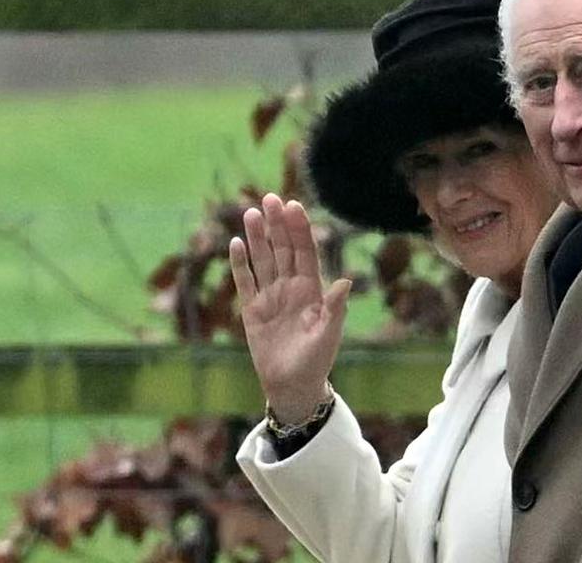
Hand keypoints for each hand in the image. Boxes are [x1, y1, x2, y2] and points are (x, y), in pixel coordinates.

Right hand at [230, 193, 350, 423]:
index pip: (305, 252)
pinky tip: (235, 242)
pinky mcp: (252, 310)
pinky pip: (245, 281)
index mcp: (312, 290)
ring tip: (250, 212)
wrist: (293, 385)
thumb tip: (346, 281)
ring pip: (263, 259)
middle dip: (277, 224)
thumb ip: (335, 308)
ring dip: (257, 237)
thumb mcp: (328, 335)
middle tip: (270, 198)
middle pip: (283, 249)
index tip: (293, 206)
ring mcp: (270, 296)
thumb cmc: (316, 361)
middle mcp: (291, 287)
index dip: (300, 230)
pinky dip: (240, 263)